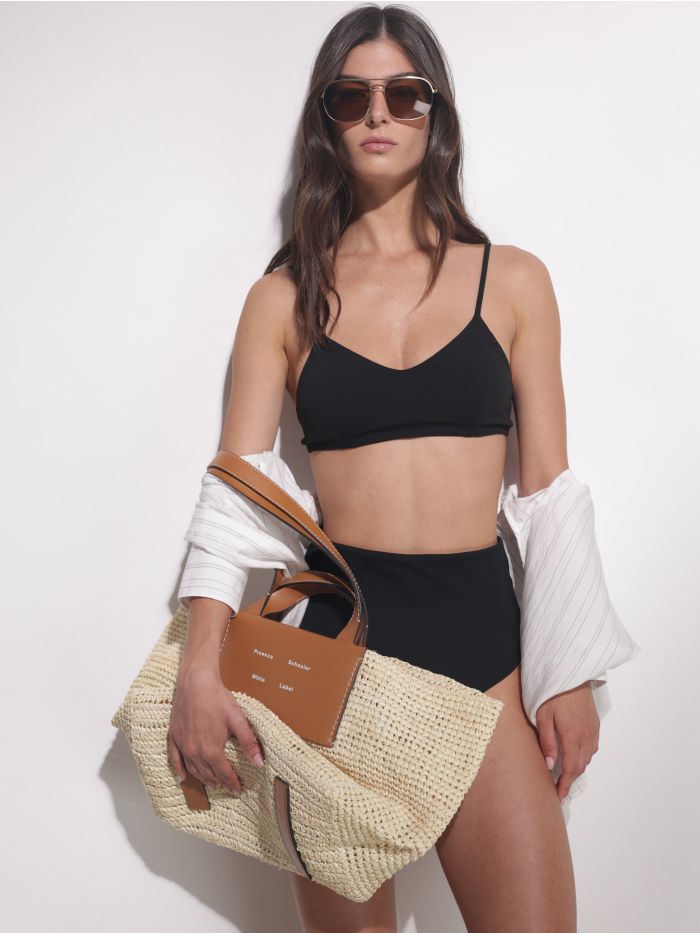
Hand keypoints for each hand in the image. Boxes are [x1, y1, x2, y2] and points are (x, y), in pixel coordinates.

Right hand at [167, 664, 265, 794]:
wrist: (195, 682)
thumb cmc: (217, 698)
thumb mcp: (238, 720)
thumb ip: (248, 743)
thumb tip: (259, 763)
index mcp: (211, 750)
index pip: (224, 773)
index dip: (232, 783)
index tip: (238, 790)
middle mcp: (195, 752)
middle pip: (208, 774)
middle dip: (220, 782)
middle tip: (228, 787)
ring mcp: (183, 745)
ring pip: (193, 769)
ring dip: (203, 778)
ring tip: (212, 784)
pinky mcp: (174, 736)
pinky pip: (174, 759)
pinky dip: (179, 770)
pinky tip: (183, 777)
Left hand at [535, 681, 599, 800]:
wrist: (571, 673)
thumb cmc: (553, 692)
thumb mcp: (543, 716)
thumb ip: (547, 741)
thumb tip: (550, 765)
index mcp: (573, 736)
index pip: (571, 769)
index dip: (565, 786)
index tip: (558, 797)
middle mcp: (586, 736)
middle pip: (580, 766)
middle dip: (570, 780)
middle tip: (558, 789)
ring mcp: (593, 729)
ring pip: (587, 758)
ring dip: (577, 768)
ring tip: (564, 775)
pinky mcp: (594, 723)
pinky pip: (592, 747)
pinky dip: (584, 756)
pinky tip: (575, 755)